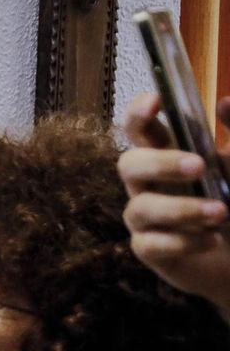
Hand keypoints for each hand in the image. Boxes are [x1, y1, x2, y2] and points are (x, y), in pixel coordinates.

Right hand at [118, 92, 229, 312]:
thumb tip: (225, 103)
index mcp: (164, 153)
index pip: (137, 127)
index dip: (137, 113)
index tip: (155, 101)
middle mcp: (146, 182)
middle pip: (129, 164)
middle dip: (160, 163)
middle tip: (199, 166)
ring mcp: (143, 217)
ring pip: (141, 208)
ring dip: (182, 209)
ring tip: (222, 213)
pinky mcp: (148, 249)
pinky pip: (152, 244)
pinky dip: (185, 241)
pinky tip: (213, 239)